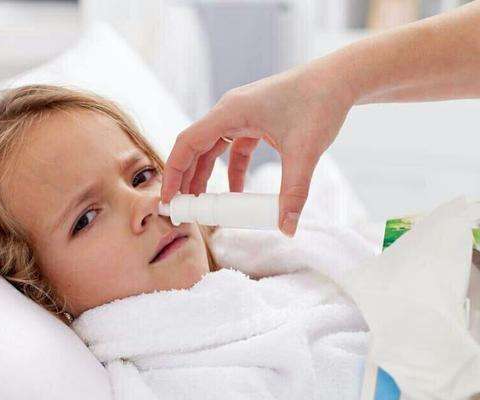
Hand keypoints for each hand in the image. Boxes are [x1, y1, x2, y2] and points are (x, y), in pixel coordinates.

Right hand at [160, 60, 355, 235]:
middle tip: (184, 210)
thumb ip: (293, 192)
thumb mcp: (304, 152)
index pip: (187, 143)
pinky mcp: (254, 120)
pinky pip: (233, 148)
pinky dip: (232, 170)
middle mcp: (229, 111)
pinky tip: (238, 192)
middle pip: (195, 148)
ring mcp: (241, 114)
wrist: (341, 78)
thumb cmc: (320, 104)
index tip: (170, 200)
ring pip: (212, 149)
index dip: (173, 173)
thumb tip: (287, 229)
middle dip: (187, 179)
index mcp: (230, 112)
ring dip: (207, 176)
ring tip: (204, 205)